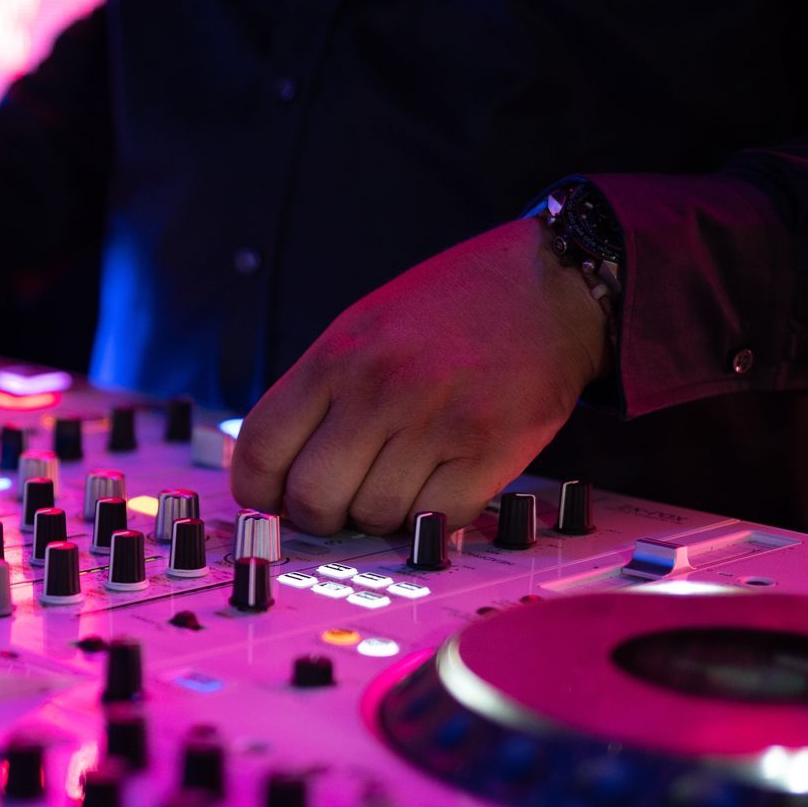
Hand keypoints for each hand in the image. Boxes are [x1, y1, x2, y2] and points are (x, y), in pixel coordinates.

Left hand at [230, 218, 609, 534]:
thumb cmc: (450, 311)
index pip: (261, 449)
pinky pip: (436, 519)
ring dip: (383, 513)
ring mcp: (436, 420)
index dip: (258, 492)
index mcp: (337, 356)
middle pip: (312, 498)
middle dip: (321, 516)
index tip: (273, 501)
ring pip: (374, 516)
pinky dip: (434, 515)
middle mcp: (380, 387)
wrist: (549, 288)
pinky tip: (443, 482)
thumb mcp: (363, 329)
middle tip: (342, 502)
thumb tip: (275, 475)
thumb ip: (318, 395)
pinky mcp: (491, 449)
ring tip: (403, 478)